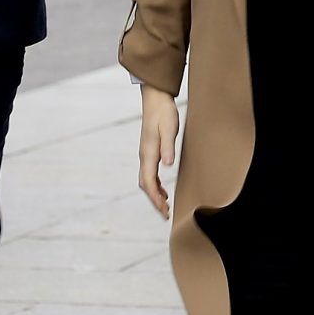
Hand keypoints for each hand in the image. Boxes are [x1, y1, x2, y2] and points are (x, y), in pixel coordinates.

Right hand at [137, 83, 179, 218]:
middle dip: (154, 202)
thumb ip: (168, 147)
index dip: (155, 199)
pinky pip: (150, 173)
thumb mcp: (169, 129)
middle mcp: (144, 156)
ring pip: (146, 180)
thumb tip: (167, 165)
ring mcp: (145, 154)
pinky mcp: (149, 150)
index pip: (149, 183)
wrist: (156, 99)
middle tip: (166, 214)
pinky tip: (163, 189)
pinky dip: (155, 185)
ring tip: (165, 206)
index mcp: (148, 154)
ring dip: (154, 194)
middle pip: (146, 185)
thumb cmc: (164, 113)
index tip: (164, 211)